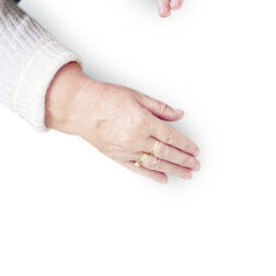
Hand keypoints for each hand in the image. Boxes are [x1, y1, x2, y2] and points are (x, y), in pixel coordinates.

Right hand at [45, 61, 200, 181]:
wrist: (80, 107)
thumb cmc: (105, 98)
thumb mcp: (137, 96)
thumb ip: (160, 108)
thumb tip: (179, 114)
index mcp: (143, 122)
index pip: (172, 137)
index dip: (186, 145)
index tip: (195, 151)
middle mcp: (136, 138)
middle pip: (167, 153)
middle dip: (184, 161)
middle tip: (195, 166)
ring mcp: (127, 150)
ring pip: (155, 163)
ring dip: (173, 170)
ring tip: (186, 175)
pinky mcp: (117, 157)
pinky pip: (138, 169)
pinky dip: (152, 175)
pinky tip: (164, 179)